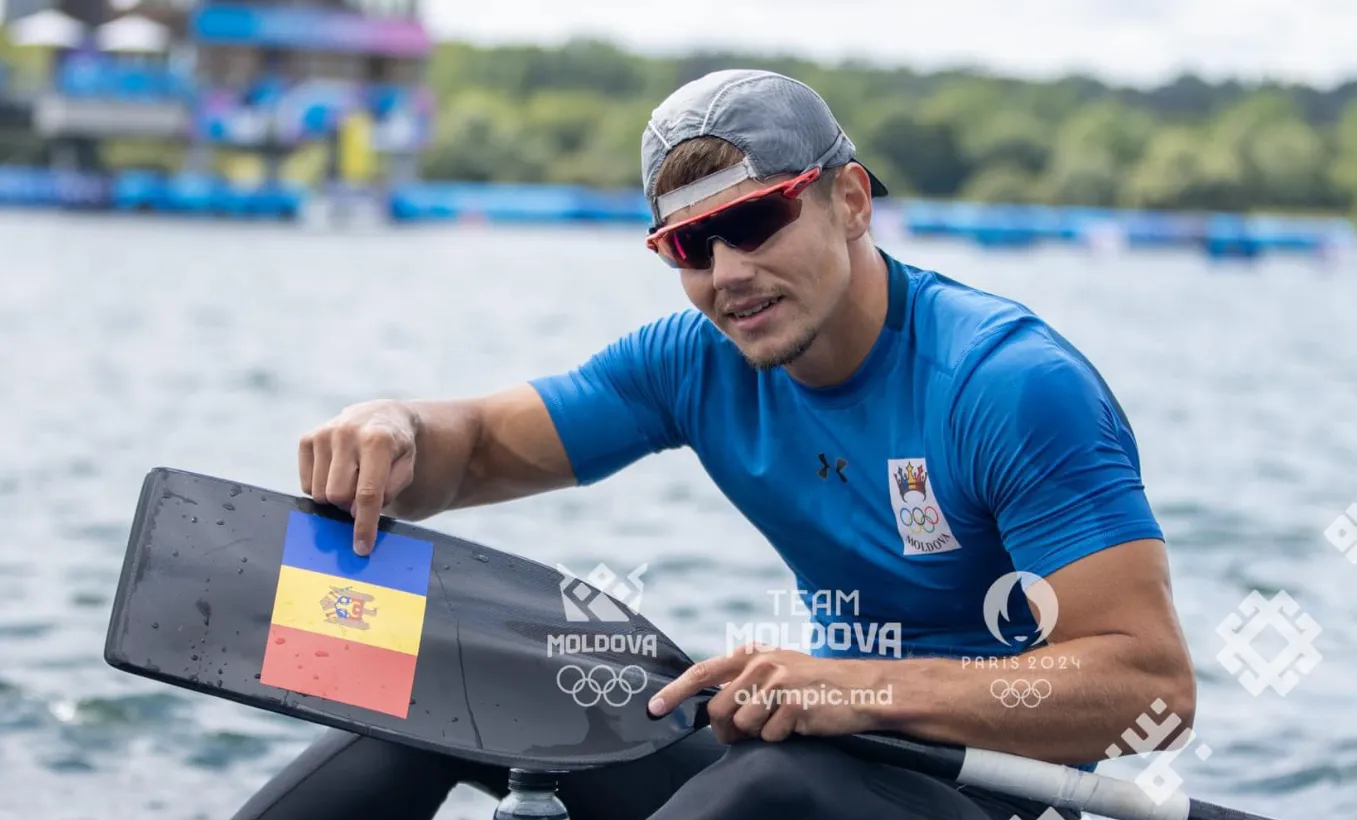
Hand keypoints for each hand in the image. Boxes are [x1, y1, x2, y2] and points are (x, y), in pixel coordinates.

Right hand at [298, 400, 418, 555]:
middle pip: (338, 496)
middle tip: (363, 496)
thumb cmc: (397, 449)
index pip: (367, 493)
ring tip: (352, 479)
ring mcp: (324, 434)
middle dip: (351, 505)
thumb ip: (388, 492)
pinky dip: (322, 487)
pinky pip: (307, 485)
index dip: (364, 524)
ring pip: (320, 493)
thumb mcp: (406, 468)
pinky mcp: (307, 439)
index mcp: (378, 440)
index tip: (362, 547)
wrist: (382, 416)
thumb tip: (360, 517)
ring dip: (337, 497)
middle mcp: (347, 433)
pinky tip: (337, 473)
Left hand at [647, 644, 886, 743]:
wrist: (860, 688)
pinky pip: (769, 736)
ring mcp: (777, 682)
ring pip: (742, 726)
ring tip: (782, 720)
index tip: (655, 708)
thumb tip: (709, 709)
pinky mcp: (793, 704)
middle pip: (718, 710)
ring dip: (759, 734)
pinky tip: (799, 723)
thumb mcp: (775, 669)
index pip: (703, 671)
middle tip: (748, 732)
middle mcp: (760, 663)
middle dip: (727, 730)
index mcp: (752, 653)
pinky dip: (781, 738)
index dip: (675, 692)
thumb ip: (742, 680)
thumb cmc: (814, 684)